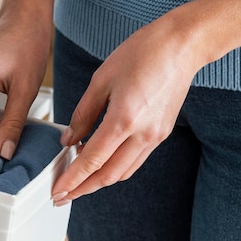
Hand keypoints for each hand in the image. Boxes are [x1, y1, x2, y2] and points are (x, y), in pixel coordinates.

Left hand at [51, 17, 197, 205]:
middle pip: (108, 175)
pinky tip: (99, 163)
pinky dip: (114, 168)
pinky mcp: (161, 134)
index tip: (57, 191)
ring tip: (77, 182)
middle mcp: (143, 134)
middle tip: (62, 195)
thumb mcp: (101, 80)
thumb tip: (69, 139)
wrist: (182, 45)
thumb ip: (83, 114)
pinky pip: (134, 161)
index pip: (92, 161)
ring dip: (99, 181)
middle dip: (83, 189)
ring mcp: (155, 136)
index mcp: (124, 120)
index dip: (72, 180)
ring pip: (123, 172)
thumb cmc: (143, 53)